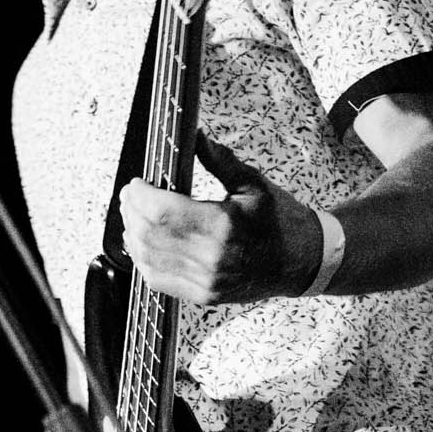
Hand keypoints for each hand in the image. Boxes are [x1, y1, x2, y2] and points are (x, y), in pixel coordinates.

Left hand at [119, 132, 323, 304]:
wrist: (303, 262)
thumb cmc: (281, 221)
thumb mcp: (253, 183)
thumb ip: (219, 160)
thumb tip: (194, 136)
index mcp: (224, 226)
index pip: (163, 212)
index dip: (141, 196)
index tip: (136, 183)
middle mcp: (213, 258)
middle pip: (150, 236)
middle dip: (131, 212)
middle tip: (129, 196)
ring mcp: (207, 281)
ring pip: (149, 259)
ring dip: (132, 236)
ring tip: (131, 216)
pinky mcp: (204, 296)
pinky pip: (159, 280)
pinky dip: (143, 260)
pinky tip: (141, 244)